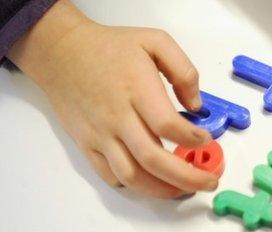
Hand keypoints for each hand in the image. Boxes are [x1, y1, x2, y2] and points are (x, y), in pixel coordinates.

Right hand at [8, 0, 215, 197]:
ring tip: (185, 189)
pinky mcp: (87, 145)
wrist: (62, 53)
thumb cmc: (111, 47)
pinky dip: (135, 186)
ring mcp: (100, 135)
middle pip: (153, 159)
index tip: (207, 140)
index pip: (167, 125)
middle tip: (209, 181)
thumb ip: (183, 71)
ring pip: (132, 175)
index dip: (192, 139)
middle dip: (187, 177)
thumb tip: (196, 106)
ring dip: (162, 189)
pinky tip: (153, 182)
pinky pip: (111, 175)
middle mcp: (118, 117)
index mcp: (137, 89)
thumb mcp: (155, 41)